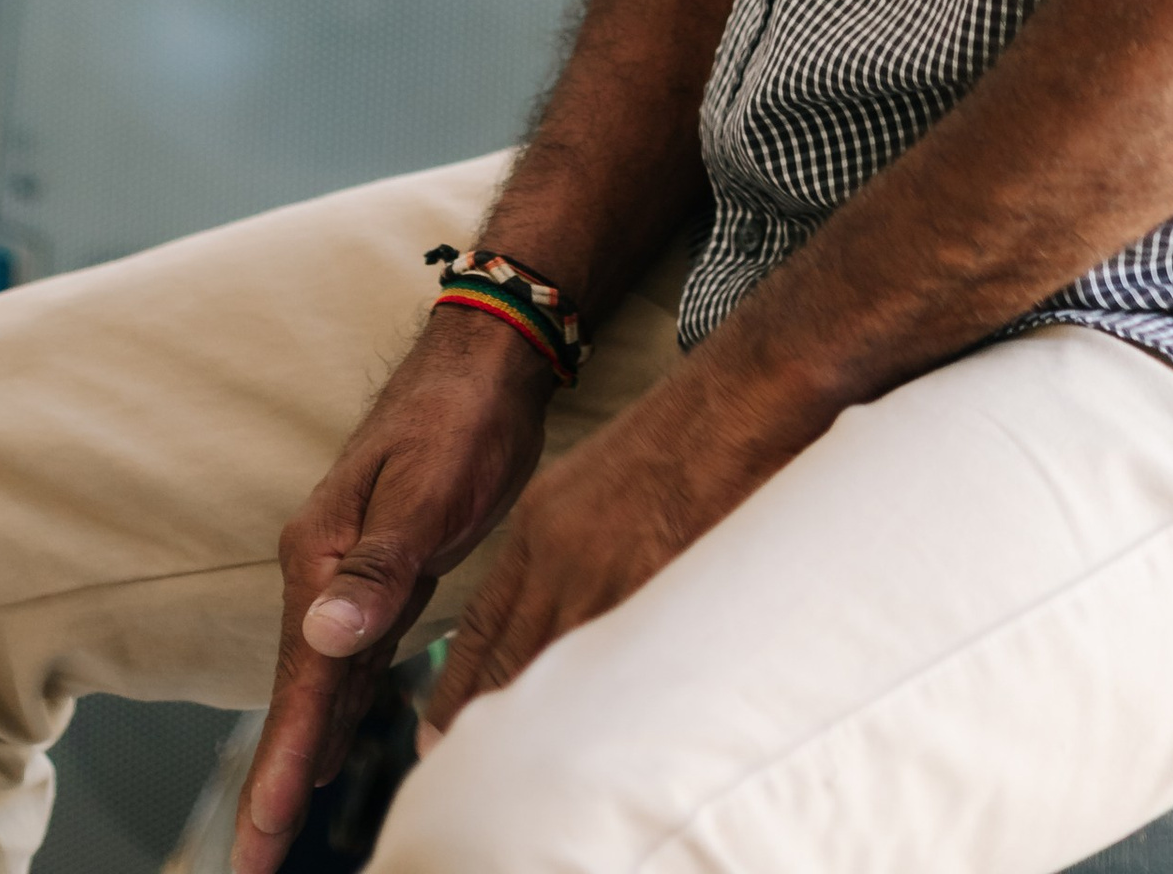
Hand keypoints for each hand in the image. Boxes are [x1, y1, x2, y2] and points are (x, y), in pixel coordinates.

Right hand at [233, 309, 554, 873]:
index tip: (261, 842)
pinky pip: (354, 659)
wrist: (490, 355)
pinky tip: (335, 750)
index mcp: (322, 555)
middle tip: (254, 864)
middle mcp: (324, 568)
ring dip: (302, 755)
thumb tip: (322, 633)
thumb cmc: (463, 418)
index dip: (281, 767)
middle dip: (276, 783)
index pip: (300, 685)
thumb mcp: (429, 490)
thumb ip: (378, 566)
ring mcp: (353, 569)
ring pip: (323, 683)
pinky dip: (339, 711)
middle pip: (298, 696)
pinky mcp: (387, 568)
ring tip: (276, 829)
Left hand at [423, 354, 806, 745]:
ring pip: (552, 670)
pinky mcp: (653, 591)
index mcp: (539, 526)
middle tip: (451, 769)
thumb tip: (558, 610)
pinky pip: (613, 668)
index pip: (484, 625)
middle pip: (508, 660)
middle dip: (478, 719)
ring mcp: (606, 577)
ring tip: (515, 776)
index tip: (436, 732)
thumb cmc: (680, 433)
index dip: (459, 686)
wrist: (737, 396)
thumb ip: (564, 547)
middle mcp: (559, 557)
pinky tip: (591, 744)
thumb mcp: (593, 482)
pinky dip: (597, 709)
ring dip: (533, 723)